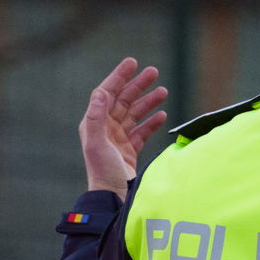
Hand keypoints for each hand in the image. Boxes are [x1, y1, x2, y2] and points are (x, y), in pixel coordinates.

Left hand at [80, 58, 168, 196]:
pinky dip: (152, 122)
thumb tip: (100, 92)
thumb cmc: (102, 171)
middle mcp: (105, 129)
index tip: (132, 62)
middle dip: (138, 85)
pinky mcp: (129, 151)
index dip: (119, 76)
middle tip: (154, 71)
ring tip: (163, 91)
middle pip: (123, 100)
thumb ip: (96, 118)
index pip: (106, 93)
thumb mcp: (97, 144)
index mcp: (95, 124)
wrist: (112, 197)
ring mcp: (118, 140)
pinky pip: (142, 131)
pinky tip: (162, 115)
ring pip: (135, 114)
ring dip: (148, 102)